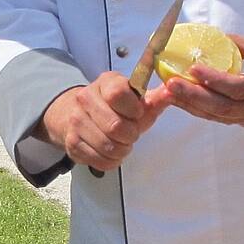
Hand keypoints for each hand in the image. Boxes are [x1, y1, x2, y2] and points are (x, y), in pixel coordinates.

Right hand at [39, 71, 170, 171]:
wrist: (79, 114)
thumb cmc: (114, 108)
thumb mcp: (137, 101)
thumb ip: (156, 98)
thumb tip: (172, 91)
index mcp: (105, 83)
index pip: (118, 94)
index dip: (133, 110)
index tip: (136, 114)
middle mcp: (85, 98)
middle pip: (115, 126)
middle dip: (130, 135)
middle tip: (131, 134)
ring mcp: (76, 121)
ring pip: (107, 146)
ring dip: (121, 150)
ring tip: (121, 143)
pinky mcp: (71, 142)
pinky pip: (98, 159)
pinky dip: (111, 161)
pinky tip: (111, 152)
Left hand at [161, 33, 243, 130]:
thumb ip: (242, 45)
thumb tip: (213, 36)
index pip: (238, 87)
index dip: (214, 80)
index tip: (193, 68)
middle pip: (222, 107)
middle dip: (193, 97)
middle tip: (170, 84)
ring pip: (218, 116)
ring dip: (192, 105)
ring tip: (170, 93)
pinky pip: (221, 119)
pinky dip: (201, 110)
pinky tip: (184, 101)